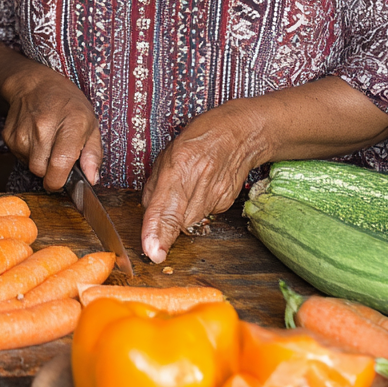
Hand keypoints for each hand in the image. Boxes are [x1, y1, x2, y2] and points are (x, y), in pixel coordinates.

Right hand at [1, 61, 102, 190]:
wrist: (34, 84)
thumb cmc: (67, 104)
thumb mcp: (90, 123)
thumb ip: (93, 153)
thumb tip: (92, 179)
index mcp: (70, 124)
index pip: (60, 163)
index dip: (61, 181)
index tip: (63, 182)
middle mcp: (44, 126)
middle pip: (42, 171)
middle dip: (51, 172)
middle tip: (58, 157)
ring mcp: (23, 131)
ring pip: (30, 166)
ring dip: (40, 162)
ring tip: (47, 144)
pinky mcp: (9, 135)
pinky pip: (19, 158)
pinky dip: (28, 154)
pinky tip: (35, 138)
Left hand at [140, 101, 262, 262]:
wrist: (239, 134)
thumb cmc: (199, 138)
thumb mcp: (166, 155)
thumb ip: (154, 187)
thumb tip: (148, 213)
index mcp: (179, 167)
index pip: (166, 207)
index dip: (158, 231)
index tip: (153, 252)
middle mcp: (199, 184)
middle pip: (177, 222)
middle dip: (166, 222)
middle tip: (166, 205)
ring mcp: (216, 195)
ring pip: (190, 222)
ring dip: (182, 215)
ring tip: (186, 190)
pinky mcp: (227, 203)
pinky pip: (204, 216)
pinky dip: (197, 209)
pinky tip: (200, 190)